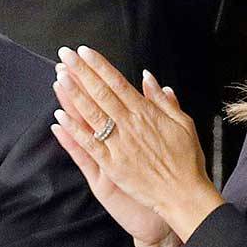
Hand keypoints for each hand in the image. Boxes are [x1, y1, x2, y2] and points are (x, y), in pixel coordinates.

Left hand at [54, 46, 221, 241]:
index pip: (117, 82)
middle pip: (101, 93)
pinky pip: (89, 145)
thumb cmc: (187, 160)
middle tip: (65, 55)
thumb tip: (148, 77)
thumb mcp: (183, 123)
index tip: (84, 52)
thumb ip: (163, 100)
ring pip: (92, 114)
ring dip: (74, 95)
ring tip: (60, 77)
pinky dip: (74, 131)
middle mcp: (130, 125)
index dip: (99, 66)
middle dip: (81, 72)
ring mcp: (119, 145)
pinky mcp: (111, 165)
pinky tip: (59, 118)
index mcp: (146, 113)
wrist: (184, 195)